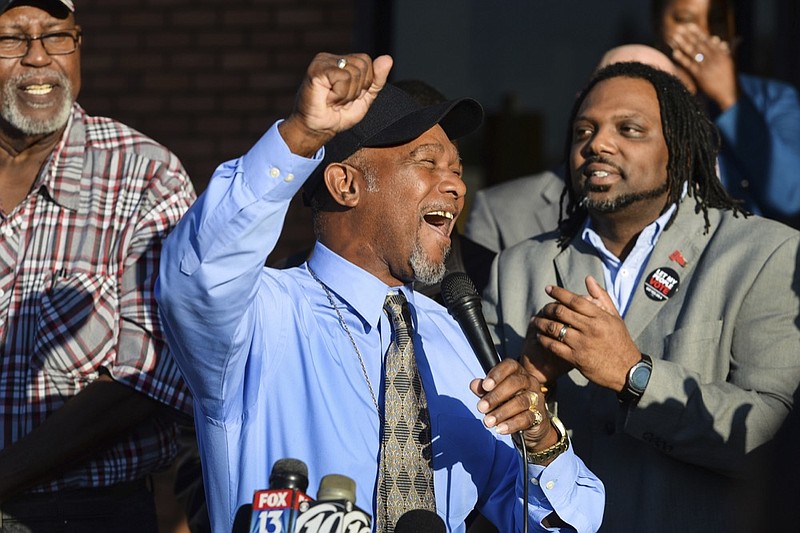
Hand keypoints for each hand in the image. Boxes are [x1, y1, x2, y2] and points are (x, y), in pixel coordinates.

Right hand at [279, 52, 392, 156]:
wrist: (319, 129)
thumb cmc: (338, 115)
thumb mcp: (365, 98)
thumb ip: (377, 80)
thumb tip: (388, 59)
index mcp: (344, 62)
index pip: (368, 63)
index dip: (364, 84)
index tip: (349, 96)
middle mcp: (333, 58)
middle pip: (363, 65)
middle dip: (357, 89)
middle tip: (340, 99)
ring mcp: (323, 61)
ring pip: (354, 73)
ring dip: (347, 94)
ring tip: (333, 100)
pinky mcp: (316, 69)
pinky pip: (343, 78)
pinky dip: (339, 95)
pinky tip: (327, 99)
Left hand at [469, 359, 558, 460]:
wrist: (530, 424)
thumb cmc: (509, 403)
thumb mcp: (494, 395)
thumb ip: (484, 390)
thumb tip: (474, 384)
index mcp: (518, 372)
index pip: (510, 366)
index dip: (497, 374)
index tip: (485, 386)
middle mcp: (529, 382)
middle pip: (514, 383)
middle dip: (496, 396)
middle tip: (481, 407)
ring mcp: (536, 398)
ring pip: (520, 402)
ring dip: (501, 412)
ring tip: (488, 421)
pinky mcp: (539, 415)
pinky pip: (526, 418)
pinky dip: (511, 424)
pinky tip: (500, 429)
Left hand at [530, 275, 640, 391]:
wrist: (627, 371)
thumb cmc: (620, 341)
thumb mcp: (615, 317)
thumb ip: (602, 297)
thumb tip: (588, 279)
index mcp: (600, 317)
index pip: (575, 300)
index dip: (559, 293)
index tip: (548, 288)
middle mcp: (590, 329)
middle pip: (561, 312)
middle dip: (547, 308)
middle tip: (542, 308)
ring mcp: (582, 344)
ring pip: (554, 329)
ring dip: (541, 323)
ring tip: (536, 320)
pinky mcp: (576, 359)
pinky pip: (554, 346)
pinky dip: (543, 340)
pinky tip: (539, 336)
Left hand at [666, 23, 738, 109]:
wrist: (729, 93)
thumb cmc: (730, 77)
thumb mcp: (732, 62)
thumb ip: (731, 49)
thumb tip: (735, 39)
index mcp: (721, 54)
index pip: (707, 41)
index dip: (698, 33)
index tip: (690, 26)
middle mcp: (714, 58)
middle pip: (699, 44)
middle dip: (689, 36)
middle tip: (679, 29)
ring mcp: (707, 67)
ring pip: (693, 53)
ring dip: (683, 44)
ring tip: (675, 37)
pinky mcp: (701, 76)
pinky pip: (690, 65)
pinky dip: (682, 58)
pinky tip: (674, 52)